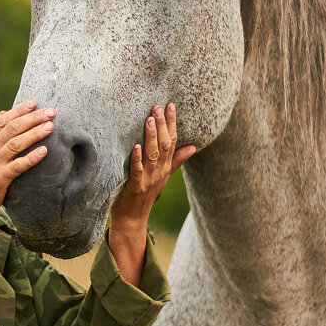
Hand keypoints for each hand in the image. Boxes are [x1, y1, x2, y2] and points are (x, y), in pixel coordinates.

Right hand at [0, 100, 53, 222]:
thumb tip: (3, 113)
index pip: (3, 120)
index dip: (19, 110)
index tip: (35, 103)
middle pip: (12, 128)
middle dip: (33, 118)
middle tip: (50, 112)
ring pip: (16, 143)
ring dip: (35, 133)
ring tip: (50, 127)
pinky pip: (18, 166)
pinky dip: (32, 157)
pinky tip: (44, 152)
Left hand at [111, 103, 196, 231]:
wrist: (132, 219)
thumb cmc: (143, 195)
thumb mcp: (163, 175)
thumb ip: (176, 160)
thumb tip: (193, 146)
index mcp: (166, 167)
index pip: (173, 141)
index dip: (172, 123)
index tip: (171, 105)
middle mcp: (159, 171)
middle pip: (164, 145)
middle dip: (162, 125)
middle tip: (158, 107)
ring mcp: (148, 179)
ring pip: (153, 155)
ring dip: (151, 137)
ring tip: (149, 120)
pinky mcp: (136, 187)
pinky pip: (137, 172)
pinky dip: (137, 159)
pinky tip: (136, 147)